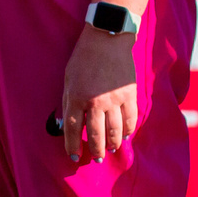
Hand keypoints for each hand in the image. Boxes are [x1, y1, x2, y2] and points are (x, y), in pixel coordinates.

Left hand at [57, 26, 138, 163]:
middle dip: (96, 150)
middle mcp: (95, 101)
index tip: (74, 157)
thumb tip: (67, 125)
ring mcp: (114, 99)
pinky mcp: (129, 94)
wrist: (107, 37)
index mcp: (76, 96)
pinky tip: (125, 135)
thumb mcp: (68, 79)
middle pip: (95, 134)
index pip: (72, 129)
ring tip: (111, 150)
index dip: (72, 146)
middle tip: (97, 158)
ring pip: (114, 130)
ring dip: (113, 144)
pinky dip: (128, 130)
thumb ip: (69, 102)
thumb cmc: (84, 57)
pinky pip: (130, 118)